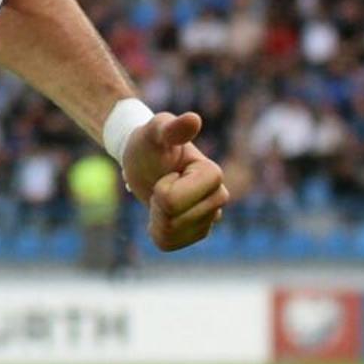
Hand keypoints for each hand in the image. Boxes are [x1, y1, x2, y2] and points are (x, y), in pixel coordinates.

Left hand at [125, 106, 228, 250]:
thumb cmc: (150, 142)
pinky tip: (160, 214)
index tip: (165, 173)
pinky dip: (157, 232)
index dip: (161, 190)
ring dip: (156, 218)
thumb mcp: (155, 130)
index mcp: (213, 174)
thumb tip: (194, 119)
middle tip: (160, 183)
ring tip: (160, 196)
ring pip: (171, 234)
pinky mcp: (197, 232)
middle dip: (157, 204)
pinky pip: (170, 244)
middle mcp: (218, 197)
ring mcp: (210, 217)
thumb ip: (172, 128)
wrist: (145, 160)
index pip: (175, 201)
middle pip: (174, 221)